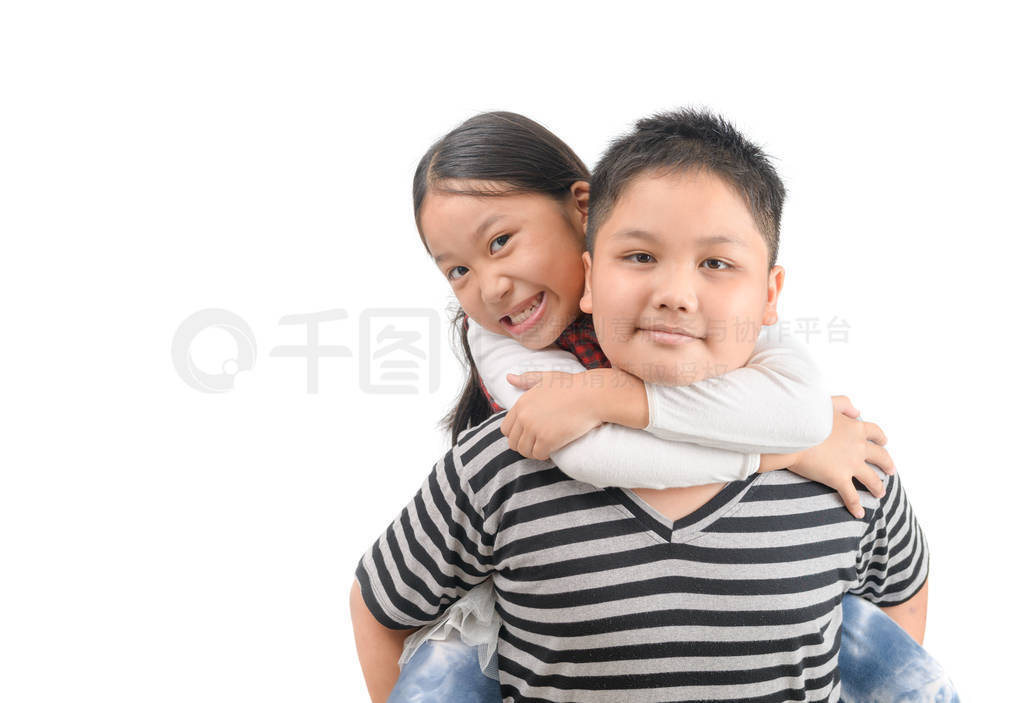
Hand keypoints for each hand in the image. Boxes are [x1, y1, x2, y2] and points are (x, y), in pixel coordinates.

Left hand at [500, 371, 602, 459]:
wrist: (592, 395)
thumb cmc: (572, 385)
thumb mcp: (546, 377)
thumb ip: (526, 380)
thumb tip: (508, 378)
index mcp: (521, 403)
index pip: (506, 429)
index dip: (517, 434)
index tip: (529, 435)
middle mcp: (524, 417)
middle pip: (513, 443)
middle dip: (524, 445)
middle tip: (538, 443)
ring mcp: (534, 429)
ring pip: (524, 451)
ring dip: (534, 452)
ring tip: (545, 447)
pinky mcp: (547, 440)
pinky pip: (538, 455)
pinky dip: (545, 455)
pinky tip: (553, 448)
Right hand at [788, 395, 894, 518]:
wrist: (794, 431)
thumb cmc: (807, 415)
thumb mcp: (827, 403)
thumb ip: (844, 404)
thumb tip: (857, 411)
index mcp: (855, 428)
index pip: (875, 433)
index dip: (880, 438)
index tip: (883, 442)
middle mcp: (858, 447)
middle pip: (880, 457)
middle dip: (886, 464)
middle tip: (890, 470)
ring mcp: (850, 464)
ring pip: (871, 479)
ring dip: (877, 487)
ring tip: (880, 493)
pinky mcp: (838, 479)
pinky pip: (851, 496)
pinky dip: (856, 506)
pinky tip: (859, 514)